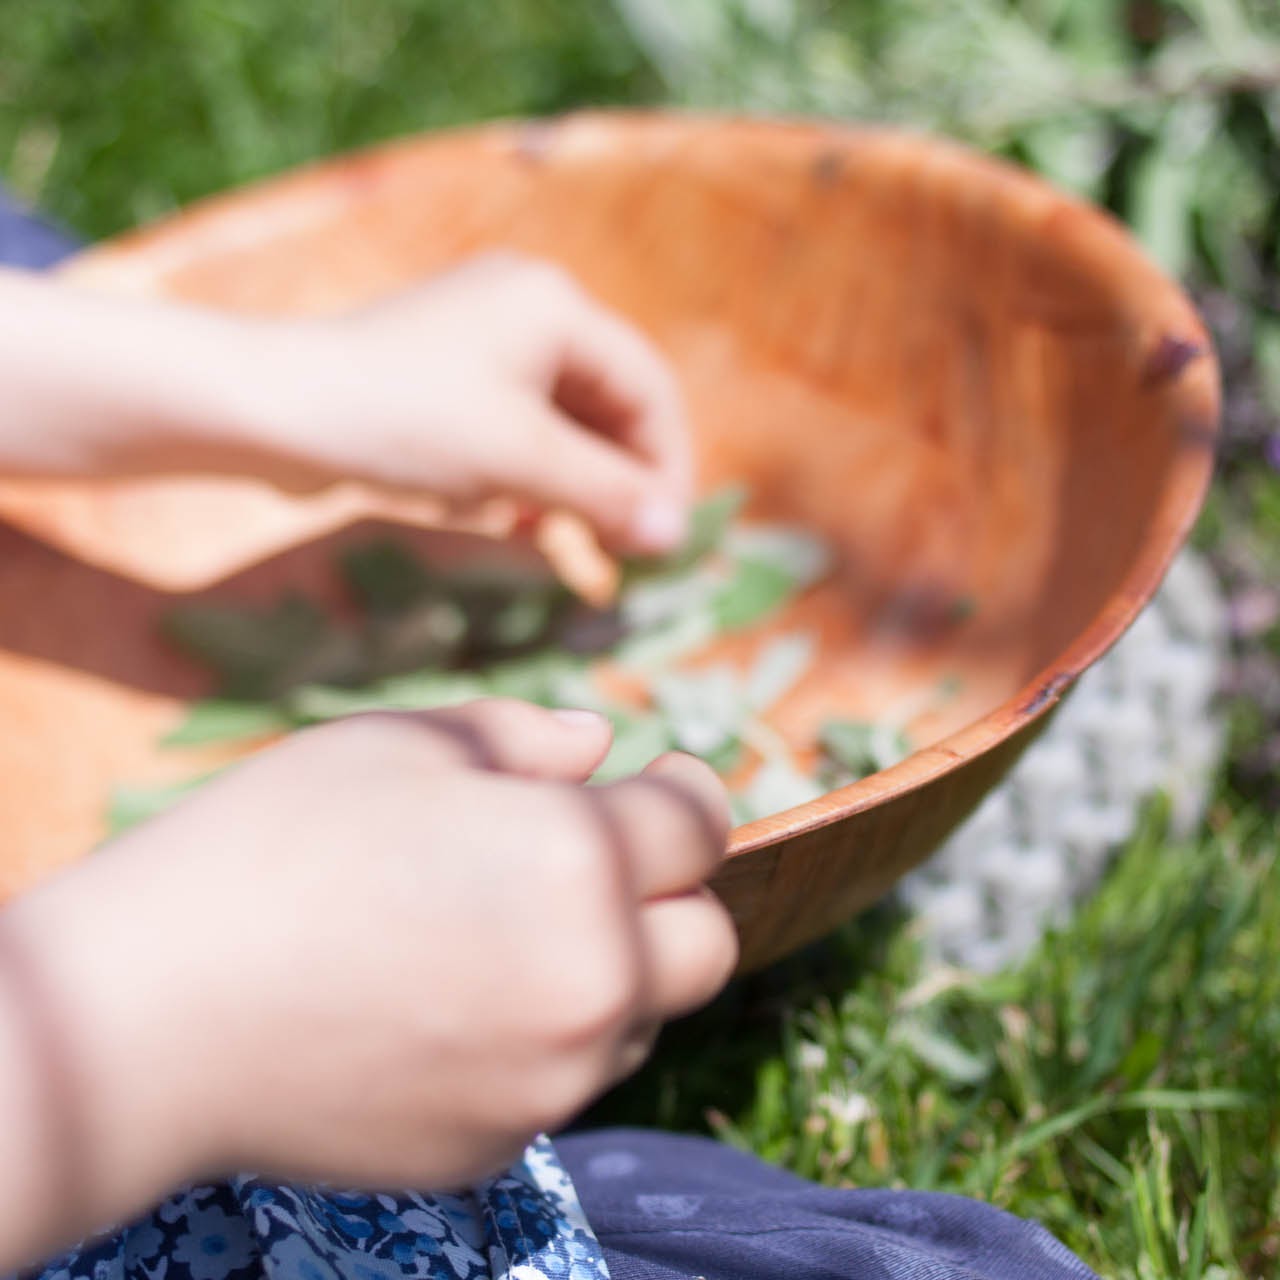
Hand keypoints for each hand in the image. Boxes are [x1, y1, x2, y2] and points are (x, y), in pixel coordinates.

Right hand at [0, 701, 734, 1265]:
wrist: (148, 1017)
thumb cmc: (273, 847)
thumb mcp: (403, 744)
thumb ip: (524, 737)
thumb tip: (599, 747)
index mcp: (580, 861)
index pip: (701, 825)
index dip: (685, 793)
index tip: (661, 784)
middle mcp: (592, 981)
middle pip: (707, 943)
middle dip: (674, 895)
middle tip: (598, 865)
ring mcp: (549, 1080)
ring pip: (640, 1018)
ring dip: (612, 971)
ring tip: (504, 937)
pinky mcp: (497, 1145)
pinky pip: (561, 1081)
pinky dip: (541, 1039)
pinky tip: (447, 1008)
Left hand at [251, 252, 692, 554]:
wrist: (270, 411)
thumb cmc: (406, 422)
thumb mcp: (520, 461)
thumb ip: (608, 496)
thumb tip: (679, 536)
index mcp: (556, 307)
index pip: (648, 388)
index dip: (668, 467)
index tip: (669, 538)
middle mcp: (526, 311)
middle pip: (607, 406)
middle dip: (620, 483)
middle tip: (628, 553)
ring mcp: (483, 343)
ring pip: (561, 425)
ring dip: (575, 488)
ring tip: (578, 548)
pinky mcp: (446, 380)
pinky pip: (514, 432)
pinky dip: (528, 480)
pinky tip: (518, 525)